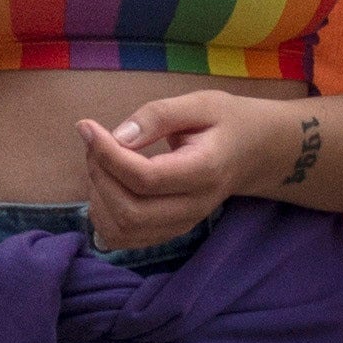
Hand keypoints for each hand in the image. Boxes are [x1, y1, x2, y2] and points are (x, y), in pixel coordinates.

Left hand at [77, 90, 271, 251]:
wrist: (257, 152)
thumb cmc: (227, 122)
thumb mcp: (199, 104)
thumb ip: (158, 116)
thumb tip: (117, 137)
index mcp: (204, 172)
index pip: (146, 179)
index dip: (107, 154)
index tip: (86, 125)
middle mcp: (195, 207)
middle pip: (132, 212)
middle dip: (100, 175)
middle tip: (95, 141)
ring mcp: (183, 224)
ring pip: (125, 231)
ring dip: (98, 196)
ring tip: (101, 161)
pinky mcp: (170, 230)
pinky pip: (127, 239)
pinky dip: (104, 215)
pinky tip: (106, 184)